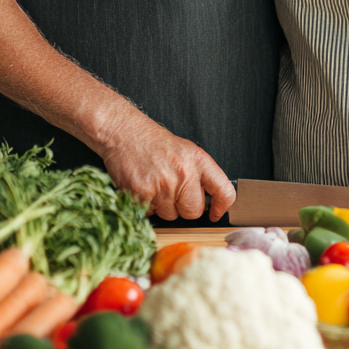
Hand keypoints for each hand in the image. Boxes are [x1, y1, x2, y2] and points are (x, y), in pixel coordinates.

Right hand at [99, 109, 235, 221]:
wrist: (124, 133)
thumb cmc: (153, 142)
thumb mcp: (185, 151)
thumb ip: (198, 174)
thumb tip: (208, 200)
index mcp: (198, 160)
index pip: (223, 190)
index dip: (222, 206)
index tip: (216, 213)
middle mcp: (184, 174)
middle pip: (194, 212)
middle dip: (184, 207)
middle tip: (172, 191)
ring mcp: (163, 185)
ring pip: (171, 216)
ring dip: (164, 207)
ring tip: (155, 185)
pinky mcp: (143, 195)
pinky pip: (151, 215)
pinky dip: (147, 207)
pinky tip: (144, 189)